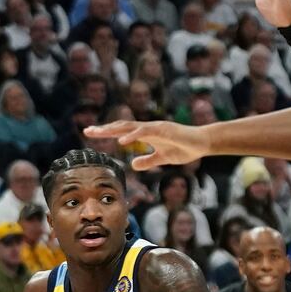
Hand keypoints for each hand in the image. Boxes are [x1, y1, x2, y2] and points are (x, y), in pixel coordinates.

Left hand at [83, 120, 208, 171]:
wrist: (203, 142)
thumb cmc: (185, 147)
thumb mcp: (163, 158)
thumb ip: (148, 160)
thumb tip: (133, 164)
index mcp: (146, 134)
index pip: (122, 132)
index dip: (107, 133)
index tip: (91, 134)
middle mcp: (148, 128)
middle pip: (121, 127)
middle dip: (104, 129)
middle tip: (87, 131)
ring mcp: (155, 127)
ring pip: (130, 127)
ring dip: (114, 129)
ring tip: (99, 133)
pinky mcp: (164, 129)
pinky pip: (145, 132)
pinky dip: (132, 135)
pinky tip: (121, 140)